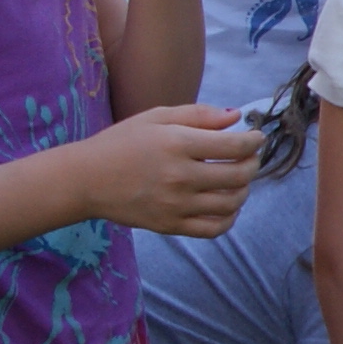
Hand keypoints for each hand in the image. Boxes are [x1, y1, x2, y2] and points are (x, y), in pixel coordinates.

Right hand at [75, 102, 257, 236]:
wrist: (85, 179)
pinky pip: (214, 228)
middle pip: (238, 176)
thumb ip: (199, 114)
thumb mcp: (157, 117)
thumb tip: (236, 116)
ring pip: (231, 203)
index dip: (254, 142)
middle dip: (253, 164)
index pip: (235, 147)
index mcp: (178, 144)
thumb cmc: (121, 142)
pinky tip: (226, 205)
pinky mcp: (170, 225)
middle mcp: (180, 176)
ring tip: (238, 180)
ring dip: (244, 190)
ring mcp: (176, 205)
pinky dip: (229, 218)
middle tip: (250, 158)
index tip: (257, 138)